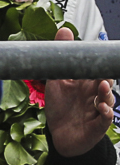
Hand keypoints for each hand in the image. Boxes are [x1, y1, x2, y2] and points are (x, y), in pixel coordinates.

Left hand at [45, 25, 115, 157]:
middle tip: (101, 73)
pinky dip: (105, 112)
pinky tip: (102, 108)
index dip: (101, 63)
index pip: (97, 70)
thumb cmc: (60, 107)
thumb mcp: (56, 80)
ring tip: (101, 87)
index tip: (102, 53)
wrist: (58, 134)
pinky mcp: (98, 125)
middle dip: (106, 77)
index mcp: (85, 83)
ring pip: (108, 99)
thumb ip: (60, 59)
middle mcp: (94, 95)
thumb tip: (65, 30)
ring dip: (106, 93)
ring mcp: (97, 109)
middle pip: (106, 83)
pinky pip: (106, 118)